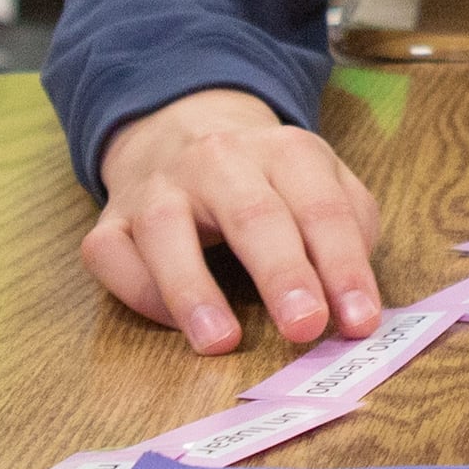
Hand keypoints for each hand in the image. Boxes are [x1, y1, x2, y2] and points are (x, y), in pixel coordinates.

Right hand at [88, 88, 384, 353]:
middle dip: (283, 274)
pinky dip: (140, 292)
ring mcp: (157, 187)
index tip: (359, 321)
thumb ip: (349, 224)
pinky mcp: (110, 219)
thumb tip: (352, 290)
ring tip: (221, 341)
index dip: (344, 267)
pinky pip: (111, 254)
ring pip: (167, 230)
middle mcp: (218, 160)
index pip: (322, 208)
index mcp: (284, 151)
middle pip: (253, 214)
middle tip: (305, 327)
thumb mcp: (320, 181)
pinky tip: (175, 325)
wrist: (182, 126)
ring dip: (193, 289)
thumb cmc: (266, 178)